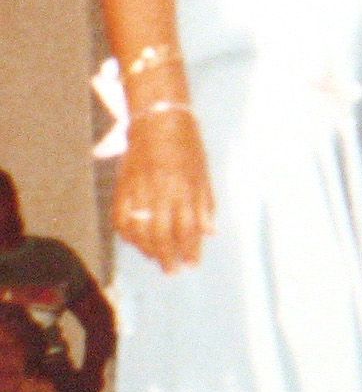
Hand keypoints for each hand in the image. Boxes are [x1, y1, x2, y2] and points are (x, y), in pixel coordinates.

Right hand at [114, 110, 213, 272]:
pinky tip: (136, 243)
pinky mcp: (122, 187)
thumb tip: (210, 232)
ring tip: (157, 259)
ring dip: (148, 250)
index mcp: (185, 189)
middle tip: (172, 270)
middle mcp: (161, 193)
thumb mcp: (204, 173)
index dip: (190, 249)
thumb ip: (206, 204)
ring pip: (140, 231)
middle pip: (162, 235)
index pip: (188, 228)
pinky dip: (128, 235)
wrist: (158, 121)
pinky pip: (121, 219)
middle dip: (168, 256)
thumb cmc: (187, 146)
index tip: (192, 264)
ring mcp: (139, 191)